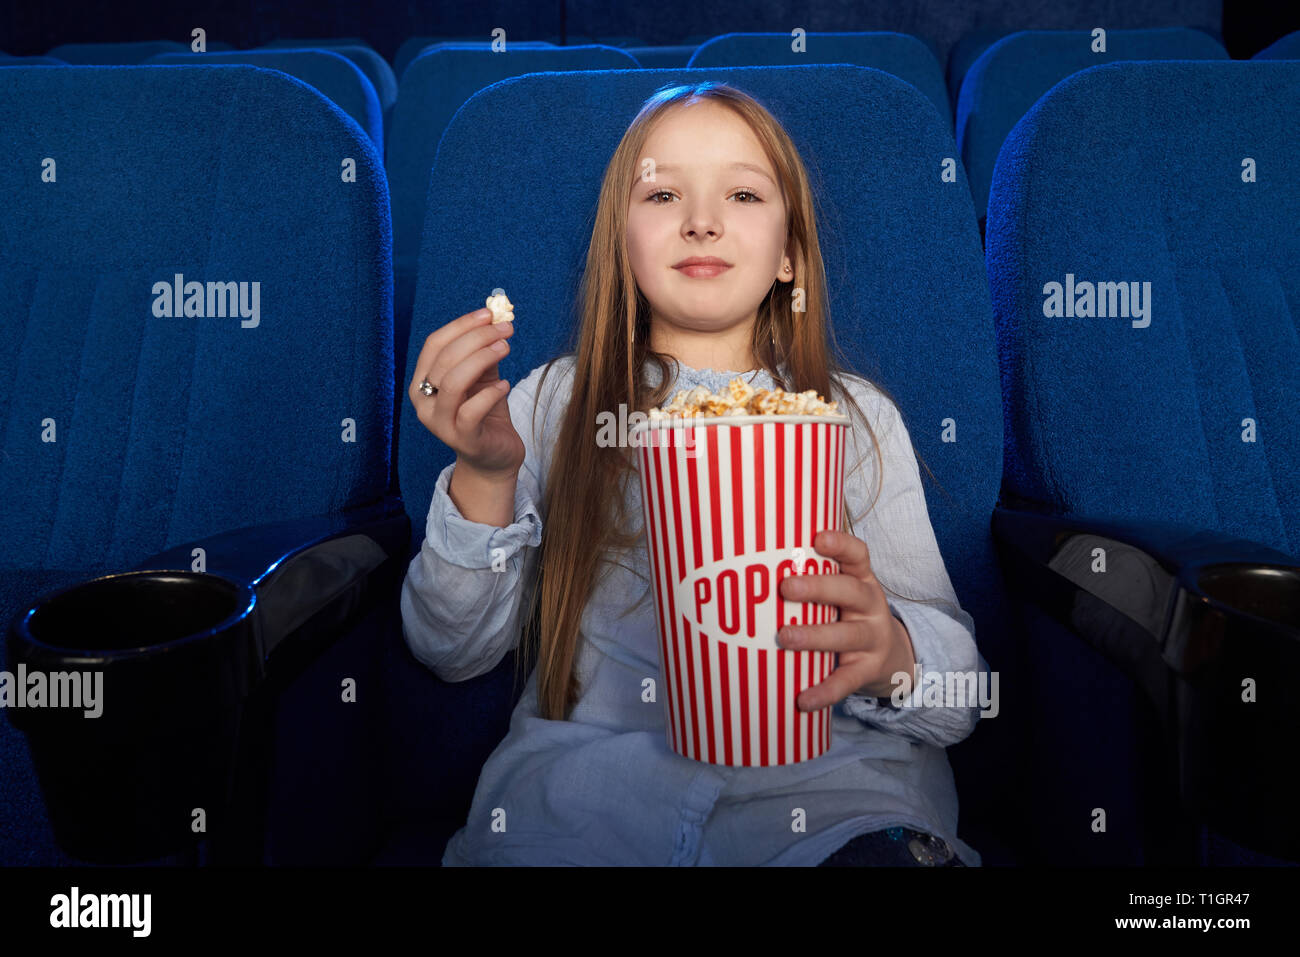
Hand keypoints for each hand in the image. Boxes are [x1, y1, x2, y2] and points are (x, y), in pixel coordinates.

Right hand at [408, 305, 522, 477]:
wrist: (494, 456)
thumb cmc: (485, 412)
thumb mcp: (482, 376)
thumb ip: (483, 350)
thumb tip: (496, 318)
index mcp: (423, 381)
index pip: (435, 344)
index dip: (461, 325)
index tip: (489, 313)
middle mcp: (424, 402)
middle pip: (445, 359)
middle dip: (478, 338)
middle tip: (506, 329)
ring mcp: (440, 423)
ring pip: (454, 382)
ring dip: (482, 359)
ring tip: (506, 348)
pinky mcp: (462, 440)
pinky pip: (471, 411)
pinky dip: (490, 393)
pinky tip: (505, 385)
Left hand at [775, 529, 916, 710]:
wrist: (891, 656)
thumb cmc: (847, 616)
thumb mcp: (840, 595)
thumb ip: (810, 580)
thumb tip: (746, 568)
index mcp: (861, 580)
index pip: (857, 556)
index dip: (841, 545)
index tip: (818, 537)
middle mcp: (870, 606)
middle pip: (849, 591)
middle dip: (818, 588)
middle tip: (785, 587)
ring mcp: (872, 638)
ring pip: (846, 635)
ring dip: (815, 636)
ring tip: (785, 637)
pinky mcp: (868, 670)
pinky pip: (846, 681)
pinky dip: (825, 690)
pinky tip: (804, 699)